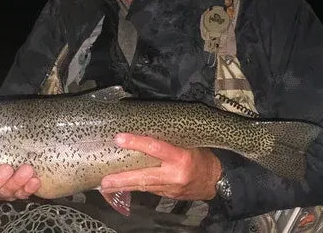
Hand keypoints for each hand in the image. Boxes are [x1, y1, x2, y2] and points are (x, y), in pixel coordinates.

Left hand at [100, 133, 221, 199]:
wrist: (218, 181)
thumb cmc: (203, 156)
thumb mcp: (189, 142)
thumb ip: (168, 139)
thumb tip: (144, 126)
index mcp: (181, 157)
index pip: (155, 148)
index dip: (136, 143)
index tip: (119, 138)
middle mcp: (174, 175)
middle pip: (144, 177)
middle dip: (122, 179)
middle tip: (104, 180)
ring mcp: (170, 188)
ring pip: (143, 187)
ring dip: (123, 186)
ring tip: (105, 186)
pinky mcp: (168, 195)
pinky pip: (148, 190)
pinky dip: (134, 187)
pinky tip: (120, 187)